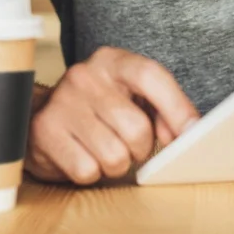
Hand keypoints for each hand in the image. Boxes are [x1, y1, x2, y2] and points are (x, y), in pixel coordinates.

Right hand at [25, 47, 199, 184]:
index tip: (192, 132)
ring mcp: (62, 103)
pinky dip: (92, 172)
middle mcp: (85, 76)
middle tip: (130, 143)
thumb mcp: (131, 94)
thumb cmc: (98, 104)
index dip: (176, 106)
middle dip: (141, 147)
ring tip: (105, 148)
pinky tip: (83, 154)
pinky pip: (87, 171)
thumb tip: (184, 133)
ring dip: (117, 163)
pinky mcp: (45, 132)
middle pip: (136, 128)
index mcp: (111, 60)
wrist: (41, 112)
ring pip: (114, 156)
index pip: (151, 76)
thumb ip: (162, 109)